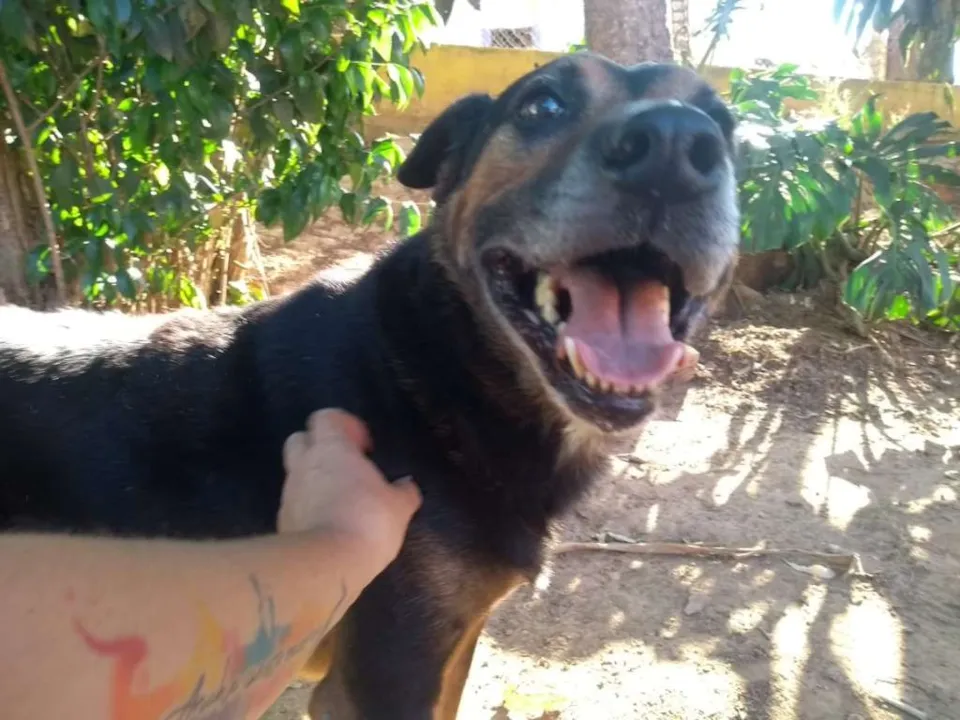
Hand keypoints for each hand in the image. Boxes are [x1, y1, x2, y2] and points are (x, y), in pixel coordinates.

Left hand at [278, 409, 420, 573]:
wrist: (325, 565)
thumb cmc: (367, 521)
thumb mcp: (398, 507)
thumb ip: (403, 492)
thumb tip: (407, 485)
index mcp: (332, 449)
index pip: (326, 417)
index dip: (345, 425)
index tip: (364, 446)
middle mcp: (305, 464)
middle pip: (300, 439)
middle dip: (320, 447)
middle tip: (345, 466)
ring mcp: (289, 493)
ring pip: (297, 473)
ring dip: (315, 479)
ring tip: (340, 500)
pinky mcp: (283, 521)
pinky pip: (295, 504)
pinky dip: (309, 507)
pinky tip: (329, 525)